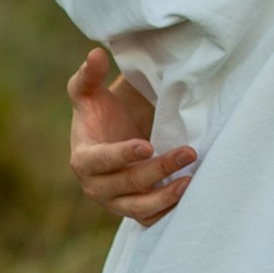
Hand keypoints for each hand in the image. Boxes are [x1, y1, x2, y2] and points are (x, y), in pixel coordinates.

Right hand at [66, 47, 195, 228]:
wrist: (113, 136)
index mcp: (82, 158)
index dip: (122, 155)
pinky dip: (168, 211)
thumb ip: (90, 74)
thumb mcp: (90, 91)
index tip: (147, 145)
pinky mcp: (133, 209)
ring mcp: (114, 202)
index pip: (100, 161)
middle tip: (188, 152)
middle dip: (157, 171)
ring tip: (190, 180)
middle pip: (126, 185)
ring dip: (166, 197)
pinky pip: (150, 218)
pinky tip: (189, 193)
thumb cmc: (100, 112)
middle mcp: (96, 186)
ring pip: (139, 208)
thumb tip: (96, 53)